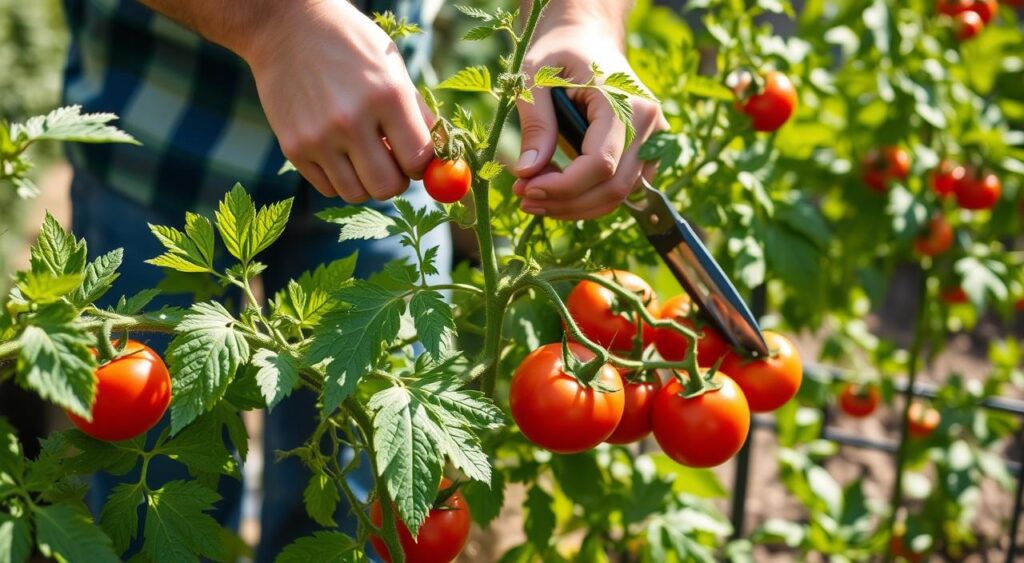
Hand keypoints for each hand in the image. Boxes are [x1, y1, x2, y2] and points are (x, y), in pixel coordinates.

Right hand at [238, 1, 433, 201]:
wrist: (286, 28)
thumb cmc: (350, 46)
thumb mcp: (393, 67)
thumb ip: (418, 114)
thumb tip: (442, 159)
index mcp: (387, 95)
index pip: (419, 161)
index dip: (422, 166)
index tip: (415, 157)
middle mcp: (352, 120)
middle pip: (388, 186)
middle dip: (397, 180)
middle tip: (392, 162)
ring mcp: (319, 137)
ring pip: (357, 194)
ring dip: (367, 182)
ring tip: (364, 155)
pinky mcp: (293, 148)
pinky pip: (329, 188)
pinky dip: (339, 178)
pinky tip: (338, 151)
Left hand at [513, 20, 667, 219]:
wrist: (589, 39)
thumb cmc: (559, 53)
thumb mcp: (535, 77)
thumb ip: (536, 123)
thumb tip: (528, 173)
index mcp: (623, 100)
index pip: (601, 163)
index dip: (563, 187)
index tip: (526, 189)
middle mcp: (649, 122)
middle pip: (613, 188)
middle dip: (565, 202)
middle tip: (524, 199)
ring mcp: (655, 138)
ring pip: (620, 195)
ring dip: (576, 206)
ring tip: (536, 198)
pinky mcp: (650, 151)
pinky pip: (624, 189)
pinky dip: (590, 198)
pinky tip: (559, 191)